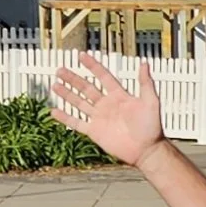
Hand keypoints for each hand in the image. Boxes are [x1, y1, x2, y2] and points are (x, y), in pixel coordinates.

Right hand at [48, 57, 167, 166]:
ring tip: (55, 85)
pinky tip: (54, 111)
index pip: (103, 77)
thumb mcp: (151, 101)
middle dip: (73, 79)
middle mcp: (107, 105)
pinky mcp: (94, 131)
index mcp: (120, 96)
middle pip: (86, 88)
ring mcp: (100, 118)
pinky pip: (76, 123)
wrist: (147, 150)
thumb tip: (145, 64)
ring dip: (67, 94)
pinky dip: (65, 118)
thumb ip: (146, 83)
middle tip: (60, 70)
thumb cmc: (152, 127)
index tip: (82, 56)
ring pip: (79, 103)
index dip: (93, 66)